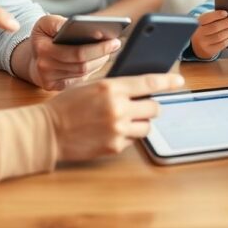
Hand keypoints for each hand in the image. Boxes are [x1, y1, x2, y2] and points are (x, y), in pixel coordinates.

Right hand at [19, 15, 121, 90]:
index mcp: (43, 49)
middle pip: (82, 64)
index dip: (97, 47)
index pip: (77, 52)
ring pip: (82, 73)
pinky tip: (99, 61)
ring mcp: (49, 80)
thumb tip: (75, 25)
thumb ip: (58, 22)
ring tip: (109, 51)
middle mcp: (44, 67)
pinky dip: (91, 71)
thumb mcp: (45, 23)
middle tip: (116, 44)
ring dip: (99, 62)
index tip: (112, 40)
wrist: (31, 58)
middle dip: (102, 54)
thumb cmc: (44, 36)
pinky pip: (78, 80)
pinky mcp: (54, 88)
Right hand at [45, 73, 184, 160]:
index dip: (168, 81)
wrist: (48, 131)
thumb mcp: (91, 86)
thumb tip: (140, 87)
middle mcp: (118, 108)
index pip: (149, 82)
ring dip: (139, 123)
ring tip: (122, 120)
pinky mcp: (114, 146)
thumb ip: (116, 86)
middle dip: (149, 106)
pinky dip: (126, 136)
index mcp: (111, 87)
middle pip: (154, 107)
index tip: (179, 82)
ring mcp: (117, 129)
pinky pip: (132, 140)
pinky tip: (109, 131)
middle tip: (139, 106)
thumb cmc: (67, 105)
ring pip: (146, 126)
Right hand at [190, 10, 227, 59]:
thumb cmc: (204, 30)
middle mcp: (198, 34)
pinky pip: (221, 45)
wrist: (196, 46)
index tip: (226, 13)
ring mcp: (203, 44)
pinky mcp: (209, 51)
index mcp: (196, 23)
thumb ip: (213, 18)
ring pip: (220, 36)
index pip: (206, 18)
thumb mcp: (204, 23)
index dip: (216, 15)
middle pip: (215, 27)